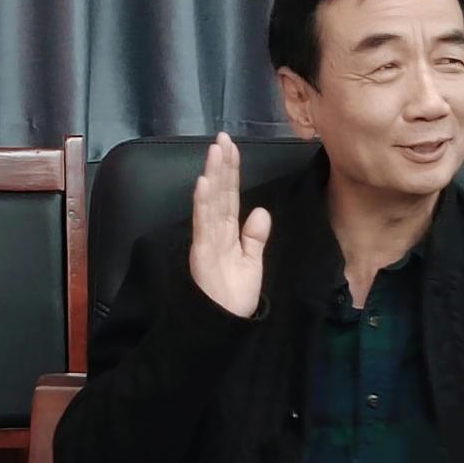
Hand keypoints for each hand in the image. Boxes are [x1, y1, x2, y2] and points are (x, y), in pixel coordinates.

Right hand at [188, 132, 270, 317]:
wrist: (225, 324)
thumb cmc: (235, 297)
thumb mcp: (251, 263)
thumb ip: (254, 238)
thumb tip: (261, 211)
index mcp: (226, 233)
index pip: (229, 196)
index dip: (231, 172)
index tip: (232, 147)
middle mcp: (214, 232)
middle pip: (218, 193)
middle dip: (221, 165)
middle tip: (223, 137)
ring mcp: (206, 241)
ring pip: (210, 202)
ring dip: (212, 175)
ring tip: (215, 151)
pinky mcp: (202, 254)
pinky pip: (203, 225)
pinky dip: (203, 204)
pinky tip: (204, 184)